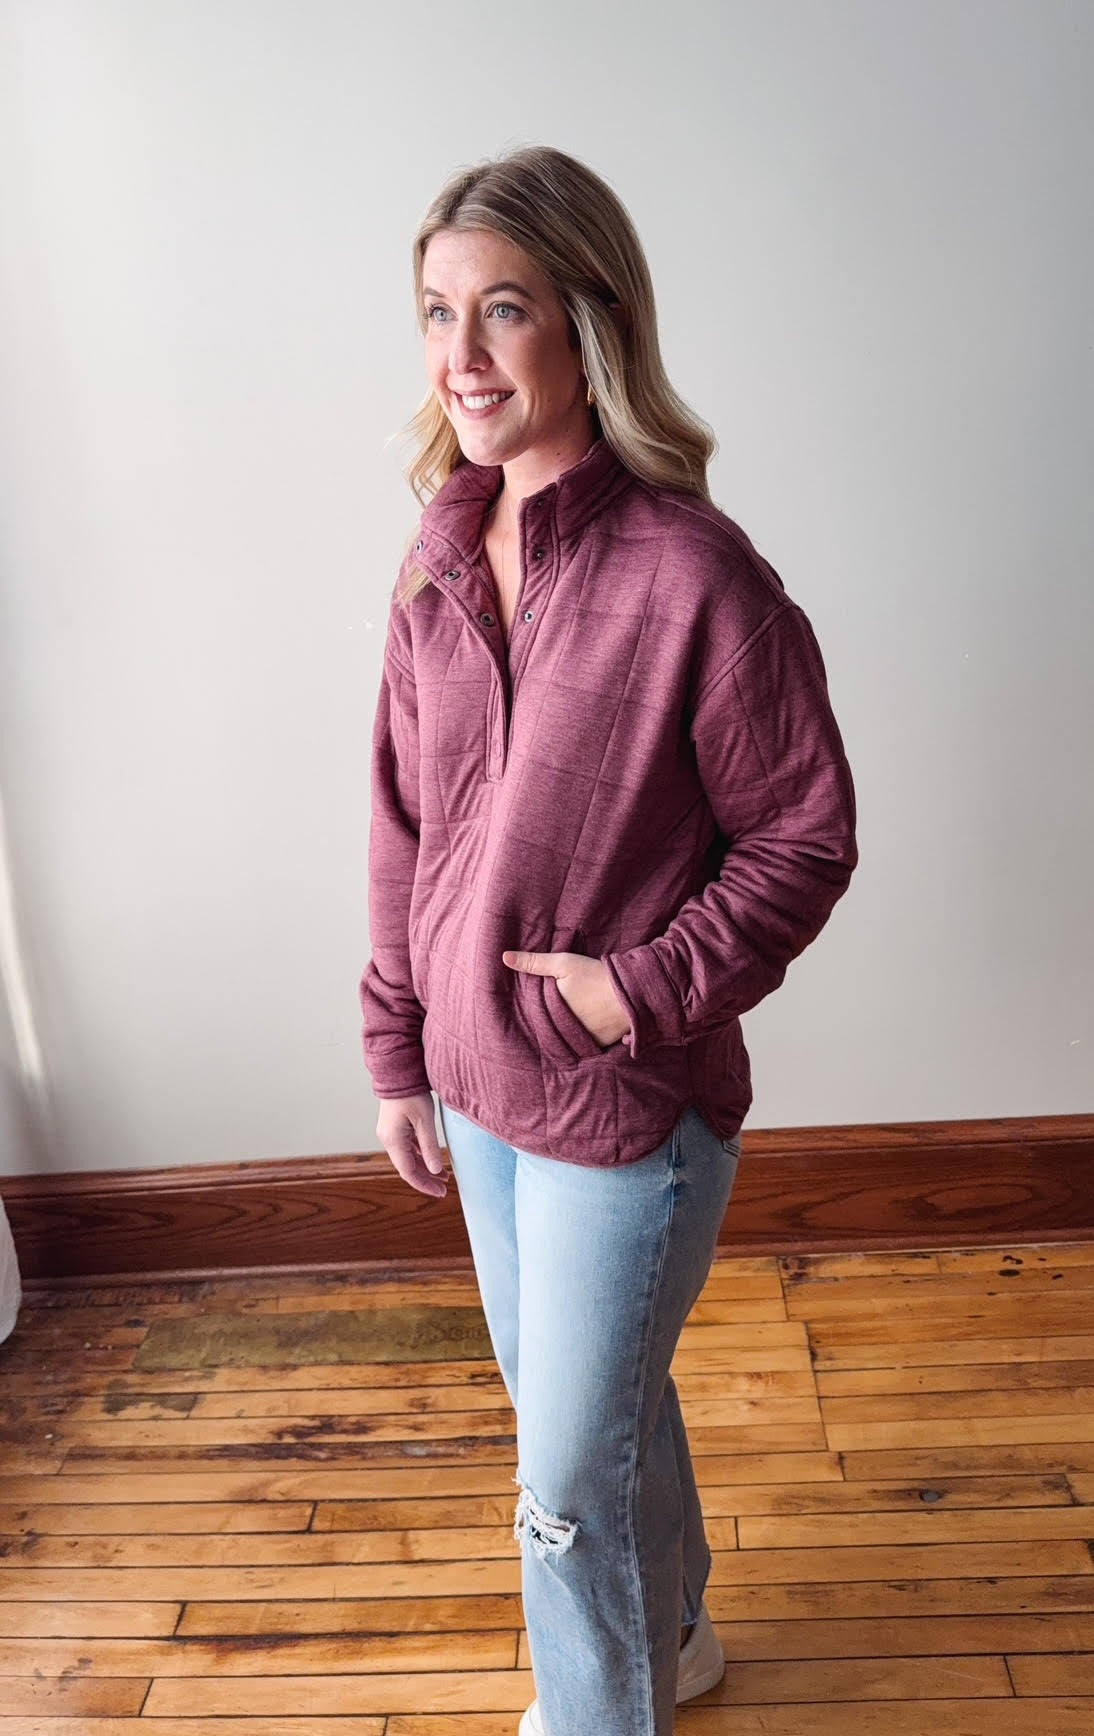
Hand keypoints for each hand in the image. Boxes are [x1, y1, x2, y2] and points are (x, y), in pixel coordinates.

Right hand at [376, 1093, 448, 1197]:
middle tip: (443, 1190)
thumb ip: (430, 1146)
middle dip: (426, 1179)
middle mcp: (389, 1139)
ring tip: (443, 1177)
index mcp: (393, 1140)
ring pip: (408, 1158)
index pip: (408, 1171)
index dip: (424, 1184)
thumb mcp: (424, 1120)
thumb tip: (435, 1170)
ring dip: (425, 1168)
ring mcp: (392, 1133)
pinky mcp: (396, 1127)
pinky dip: (421, 1156)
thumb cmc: (411, 1093)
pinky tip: (433, 1161)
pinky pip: (408, 1148)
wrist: (398, 1072)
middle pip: (407, 1167)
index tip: (440, 1193)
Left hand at [502, 949, 629, 1047]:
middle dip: (549, 1021)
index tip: (538, 1004)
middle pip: (550, 1027)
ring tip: (570, 1021)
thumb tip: (504, 958)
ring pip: (565, 1037)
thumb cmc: (595, 975)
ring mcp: (579, 1041)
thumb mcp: (564, 963)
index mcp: (551, 1012)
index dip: (536, 1008)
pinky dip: (581, 1038)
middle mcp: (562, 1031)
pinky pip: (583, 1044)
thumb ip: (534, 962)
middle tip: (560, 1011)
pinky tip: (584, 1028)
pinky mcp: (596, 1046)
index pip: (535, 1014)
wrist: (631, 993)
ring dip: (563, 1032)